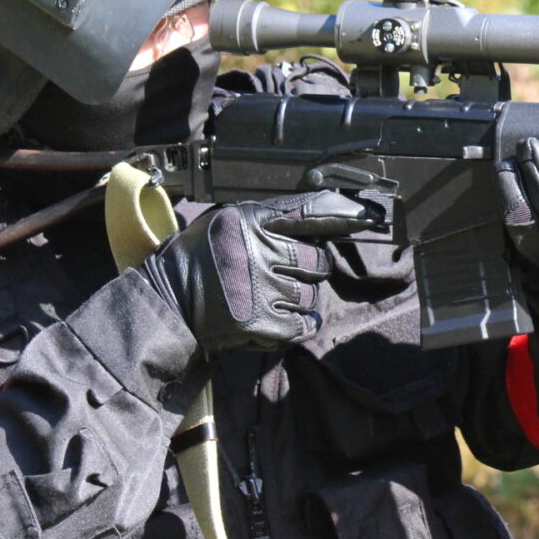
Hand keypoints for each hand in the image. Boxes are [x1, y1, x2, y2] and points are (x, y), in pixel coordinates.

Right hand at [138, 192, 380, 355]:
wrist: (168, 304)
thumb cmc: (199, 261)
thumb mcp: (227, 224)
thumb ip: (267, 220)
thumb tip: (320, 223)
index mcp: (249, 221)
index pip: (307, 213)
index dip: (342, 215)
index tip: (370, 216)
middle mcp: (257, 251)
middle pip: (318, 261)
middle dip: (310, 270)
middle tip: (284, 276)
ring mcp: (260, 288)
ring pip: (312, 295)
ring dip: (300, 300)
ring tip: (270, 298)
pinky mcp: (260, 322)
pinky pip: (304, 324)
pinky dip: (301, 325)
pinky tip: (283, 321)